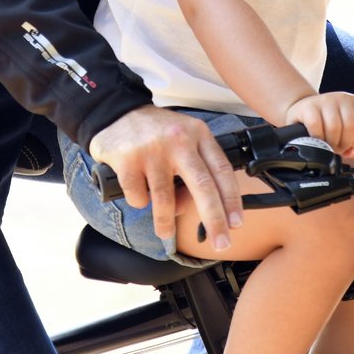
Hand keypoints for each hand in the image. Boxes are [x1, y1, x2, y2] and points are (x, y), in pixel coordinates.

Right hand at [89, 106, 243, 250]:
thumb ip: (193, 168)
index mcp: (197, 133)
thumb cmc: (156, 131)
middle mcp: (178, 140)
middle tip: (221, 243)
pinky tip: (138, 192)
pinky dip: (139, 202)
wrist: (117, 110)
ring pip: (166, 200)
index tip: (236, 224)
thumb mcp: (183, 138)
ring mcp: (152, 150)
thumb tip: (190, 206)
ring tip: (165, 232)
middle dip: (214, 221)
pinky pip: (139, 197)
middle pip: (203, 187)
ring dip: (166, 223)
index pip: (222, 170)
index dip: (232, 200)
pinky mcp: (127, 160)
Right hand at [283, 91, 353, 157]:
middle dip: (344, 143)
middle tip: (338, 148)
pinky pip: (316, 125)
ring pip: (334, 127)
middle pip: (350, 126)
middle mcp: (342, 98)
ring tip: (328, 145)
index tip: (353, 144)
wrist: (302, 111)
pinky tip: (317, 138)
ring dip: (331, 143)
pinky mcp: (309, 106)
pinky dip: (318, 137)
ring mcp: (325, 100)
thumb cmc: (326, 122)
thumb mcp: (345, 131)